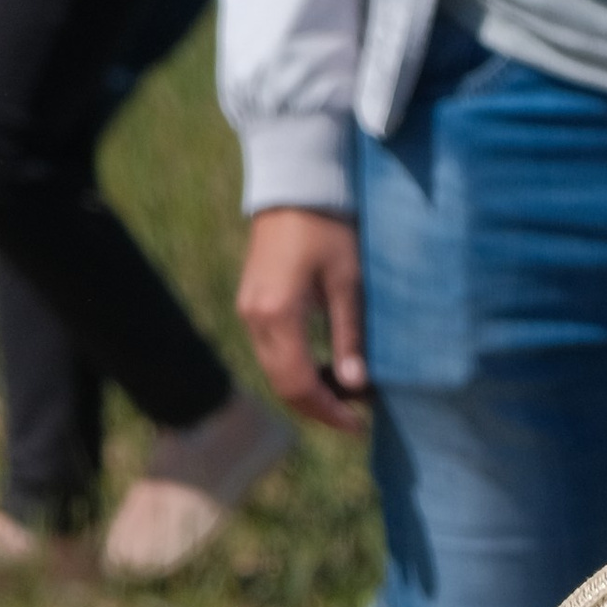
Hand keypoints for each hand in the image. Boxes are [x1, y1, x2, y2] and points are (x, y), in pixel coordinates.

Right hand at [237, 207, 368, 427]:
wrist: (296, 181)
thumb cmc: (329, 224)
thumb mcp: (349, 281)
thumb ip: (350, 336)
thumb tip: (355, 385)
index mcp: (278, 313)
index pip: (299, 385)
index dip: (329, 411)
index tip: (358, 424)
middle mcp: (255, 316)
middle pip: (283, 386)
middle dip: (319, 408)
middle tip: (355, 416)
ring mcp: (249, 310)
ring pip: (275, 373)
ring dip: (308, 391)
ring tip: (344, 394)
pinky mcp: (252, 304)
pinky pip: (272, 353)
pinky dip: (296, 370)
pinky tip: (324, 368)